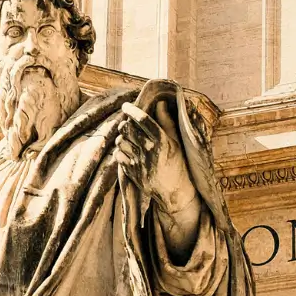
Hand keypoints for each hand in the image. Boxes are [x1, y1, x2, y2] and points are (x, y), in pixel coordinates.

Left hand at [115, 100, 197, 222]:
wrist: (175, 192)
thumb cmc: (177, 163)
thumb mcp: (176, 142)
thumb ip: (166, 122)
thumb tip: (160, 103)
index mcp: (162, 141)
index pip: (143, 120)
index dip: (132, 110)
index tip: (126, 105)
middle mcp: (149, 151)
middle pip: (127, 129)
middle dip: (125, 125)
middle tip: (128, 125)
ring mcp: (139, 163)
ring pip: (120, 141)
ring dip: (122, 138)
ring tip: (129, 140)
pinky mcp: (132, 173)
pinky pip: (118, 156)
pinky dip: (120, 152)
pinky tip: (129, 153)